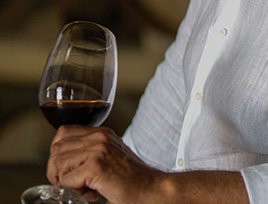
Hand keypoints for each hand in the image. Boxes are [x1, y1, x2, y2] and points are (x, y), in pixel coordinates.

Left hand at [47, 125, 164, 203]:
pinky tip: (92, 194)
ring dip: (66, 182)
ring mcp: (98, 150)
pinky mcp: (96, 166)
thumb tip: (60, 164)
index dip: (59, 155)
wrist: (153, 189)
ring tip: (85, 189)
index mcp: (102, 133)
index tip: (70, 171)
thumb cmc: (132, 179)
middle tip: (76, 184)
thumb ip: (90, 153)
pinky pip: (65, 179)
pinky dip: (74, 190)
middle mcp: (99, 137)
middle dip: (58, 172)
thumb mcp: (110, 157)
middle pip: (56, 150)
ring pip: (57, 164)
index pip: (62, 134)